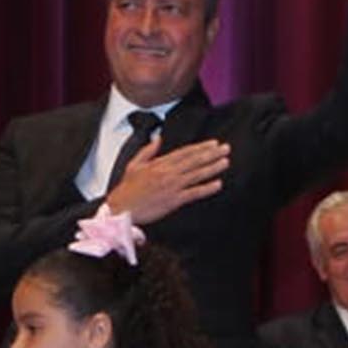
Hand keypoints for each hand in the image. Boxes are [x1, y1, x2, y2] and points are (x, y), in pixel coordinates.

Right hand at [104, 133, 229, 223]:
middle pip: (194, 161)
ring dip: (213, 168)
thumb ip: (148, 150)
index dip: (200, 147)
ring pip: (196, 174)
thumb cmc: (127, 189)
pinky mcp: (173, 201)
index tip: (213, 144)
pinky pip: (193, 193)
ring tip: (225, 162)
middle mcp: (167, 173)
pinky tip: (217, 184)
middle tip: (226, 148)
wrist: (122, 209)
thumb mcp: (134, 164)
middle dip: (212, 154)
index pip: (184, 152)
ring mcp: (171, 186)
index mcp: (159, 164)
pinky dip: (206, 188)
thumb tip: (158, 138)